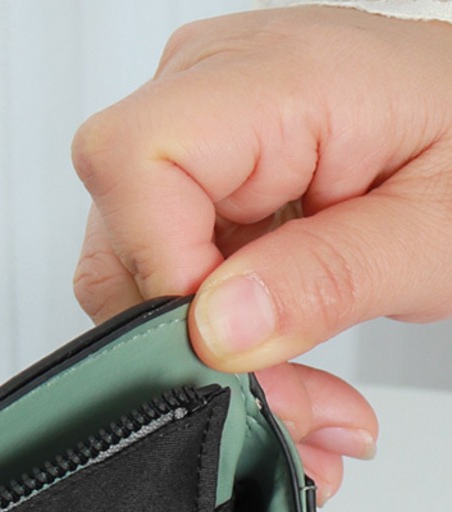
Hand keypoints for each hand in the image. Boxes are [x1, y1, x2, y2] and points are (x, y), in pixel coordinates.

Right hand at [70, 5, 451, 500]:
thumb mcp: (434, 235)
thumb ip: (326, 280)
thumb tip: (215, 329)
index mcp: (282, 73)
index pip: (135, 160)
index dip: (161, 268)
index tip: (226, 339)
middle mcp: (218, 84)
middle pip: (123, 235)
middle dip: (195, 348)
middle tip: (291, 405)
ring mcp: (200, 127)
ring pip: (135, 276)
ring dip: (213, 363)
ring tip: (304, 400)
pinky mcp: (200, 174)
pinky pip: (168, 274)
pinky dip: (221, 340)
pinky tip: (283, 363)